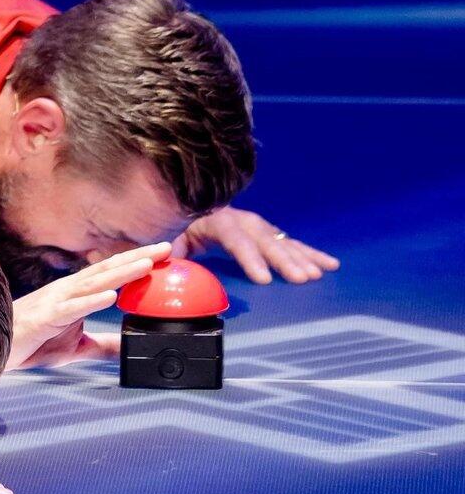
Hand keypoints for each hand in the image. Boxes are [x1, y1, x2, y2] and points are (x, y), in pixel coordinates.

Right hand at [7, 242, 171, 369]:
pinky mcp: (47, 317)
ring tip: (147, 263)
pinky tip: (111, 296)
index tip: (163, 255)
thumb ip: (101, 345)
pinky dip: (92, 300)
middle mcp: (68, 290)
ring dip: (122, 272)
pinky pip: (73, 307)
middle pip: (108, 270)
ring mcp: (57, 301)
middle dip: (137, 257)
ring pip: (95, 282)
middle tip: (167, 247)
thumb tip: (125, 348)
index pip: (110, 274)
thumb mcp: (75, 347)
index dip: (135, 263)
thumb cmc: (30, 343)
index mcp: (74, 294)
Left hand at [172, 207, 338, 284]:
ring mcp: (252, 224)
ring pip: (279, 239)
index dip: (249, 257)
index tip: (264, 279)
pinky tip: (329, 264)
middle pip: (262, 237)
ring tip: (320, 273)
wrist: (173, 214)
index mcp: (210, 219)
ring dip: (301, 256)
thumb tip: (169, 272)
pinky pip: (288, 242)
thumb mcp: (164, 243)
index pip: (232, 236)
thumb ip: (168, 256)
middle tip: (302, 279)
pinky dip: (308, 253)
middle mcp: (236, 218)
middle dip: (283, 259)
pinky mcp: (262, 232)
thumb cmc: (169, 233)